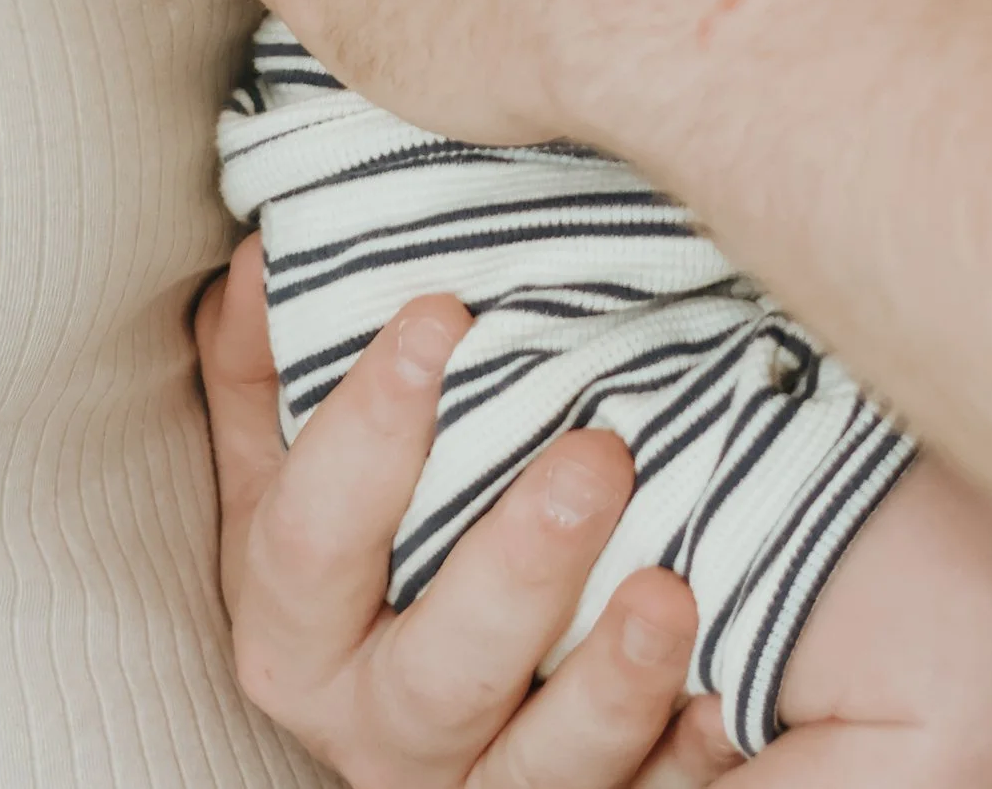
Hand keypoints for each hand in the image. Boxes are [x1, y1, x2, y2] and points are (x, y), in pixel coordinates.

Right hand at [197, 242, 736, 787]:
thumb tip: (262, 255)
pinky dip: (686, 760)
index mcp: (296, 634)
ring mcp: (482, 783)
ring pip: (540, 766)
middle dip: (516, 569)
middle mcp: (378, 727)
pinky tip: (729, 701)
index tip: (440, 312)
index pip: (310, 539)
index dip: (366, 429)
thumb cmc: (361, 544)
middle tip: (597, 455)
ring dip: (609, 684)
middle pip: (437, 671)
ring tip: (669, 591)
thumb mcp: (290, 467)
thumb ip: (269, 372)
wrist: (414, 693)